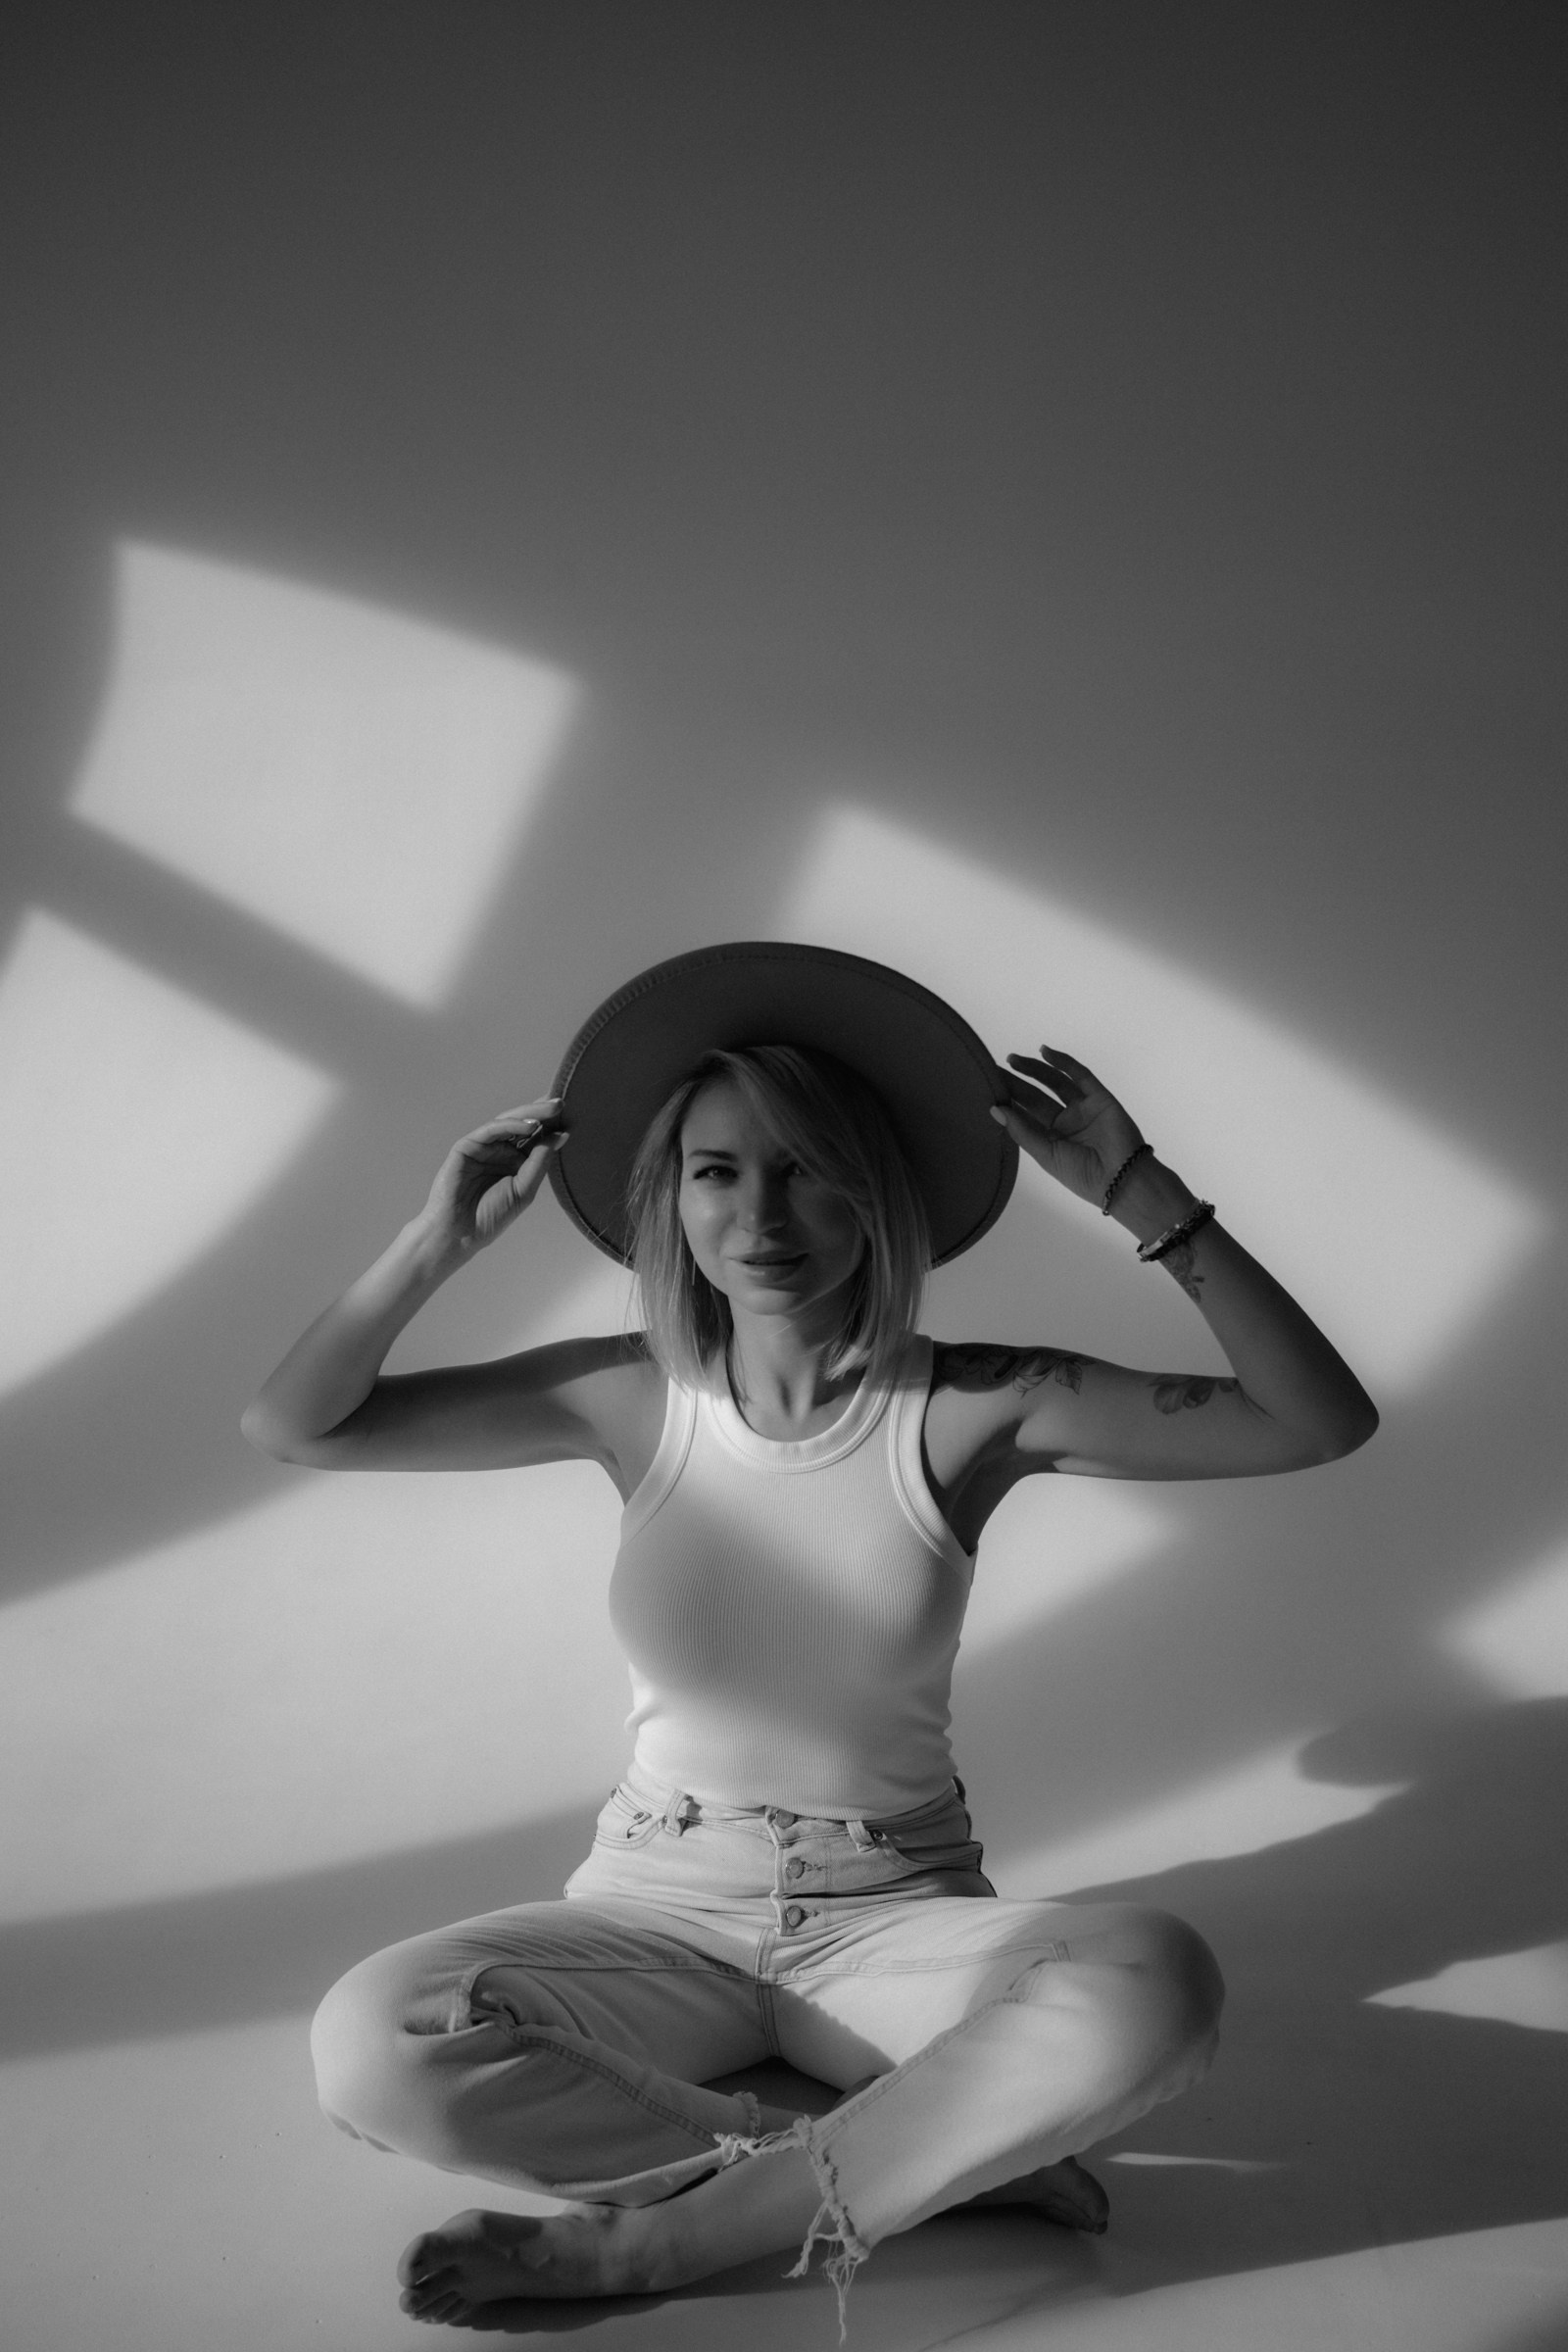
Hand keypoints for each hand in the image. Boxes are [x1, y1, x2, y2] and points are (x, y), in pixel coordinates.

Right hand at [416, 1098, 566, 1254]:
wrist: (459, 1234)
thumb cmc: (490, 1217)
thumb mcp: (524, 1190)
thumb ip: (540, 1162)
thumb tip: (562, 1136)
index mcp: (515, 1162)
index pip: (536, 1138)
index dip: (553, 1126)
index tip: (574, 1115)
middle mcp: (500, 1151)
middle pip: (524, 1126)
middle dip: (544, 1114)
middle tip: (563, 1103)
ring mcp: (483, 1147)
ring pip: (508, 1122)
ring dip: (531, 1113)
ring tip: (552, 1109)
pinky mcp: (467, 1146)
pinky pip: (491, 1130)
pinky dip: (511, 1125)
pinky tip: (530, 1125)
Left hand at [994, 1047, 1144, 1209]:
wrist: (1122, 1179)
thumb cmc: (1082, 1175)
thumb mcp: (1046, 1154)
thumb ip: (1021, 1130)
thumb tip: (995, 1109)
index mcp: (1052, 1140)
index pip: (1026, 1116)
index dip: (1008, 1102)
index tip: (987, 1088)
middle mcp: (1067, 1123)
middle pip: (1036, 1097)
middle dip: (1016, 1082)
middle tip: (994, 1069)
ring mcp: (1084, 1109)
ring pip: (1055, 1083)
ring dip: (1034, 1069)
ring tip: (1012, 1060)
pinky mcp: (1100, 1098)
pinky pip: (1080, 1076)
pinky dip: (1063, 1062)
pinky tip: (1044, 1052)